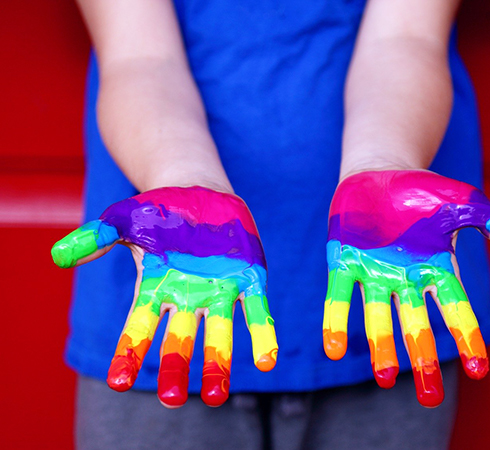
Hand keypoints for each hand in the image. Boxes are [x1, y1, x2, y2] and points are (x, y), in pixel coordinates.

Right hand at [52, 186, 276, 407]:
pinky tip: (267, 359)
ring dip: (218, 364)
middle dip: (175, 367)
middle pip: (179, 340)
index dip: (128, 353)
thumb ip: (96, 237)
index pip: (138, 327)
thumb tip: (58, 257)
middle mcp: (187, 298)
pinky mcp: (247, 280)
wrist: (200, 193)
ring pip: (218, 334)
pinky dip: (261, 333)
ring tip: (217, 396)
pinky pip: (255, 311)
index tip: (119, 382)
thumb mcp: (123, 219)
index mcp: (155, 289)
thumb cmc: (158, 211)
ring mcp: (218, 292)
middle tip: (172, 399)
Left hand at [323, 170, 489, 406]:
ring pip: (378, 315)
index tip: (478, 368)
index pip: (455, 307)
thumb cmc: (424, 192)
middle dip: (421, 356)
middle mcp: (405, 278)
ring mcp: (373, 271)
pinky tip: (333, 348)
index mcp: (435, 267)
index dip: (467, 336)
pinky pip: (340, 295)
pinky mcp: (343, 261)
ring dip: (381, 345)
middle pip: (416, 323)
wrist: (380, 173)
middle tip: (429, 396)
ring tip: (384, 378)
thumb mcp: (464, 203)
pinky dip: (336, 319)